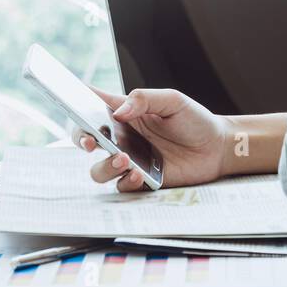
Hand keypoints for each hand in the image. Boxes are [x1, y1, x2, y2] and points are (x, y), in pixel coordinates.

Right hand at [72, 87, 229, 191]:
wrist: (217, 147)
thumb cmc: (194, 120)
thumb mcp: (173, 100)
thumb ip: (144, 100)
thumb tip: (118, 112)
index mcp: (125, 113)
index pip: (93, 105)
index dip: (75, 102)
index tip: (69, 101)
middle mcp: (122, 137)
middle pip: (86, 140)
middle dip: (81, 140)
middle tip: (91, 142)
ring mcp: (130, 160)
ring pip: (99, 169)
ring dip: (106, 165)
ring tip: (124, 159)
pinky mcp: (142, 180)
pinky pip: (122, 185)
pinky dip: (126, 181)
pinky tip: (139, 173)